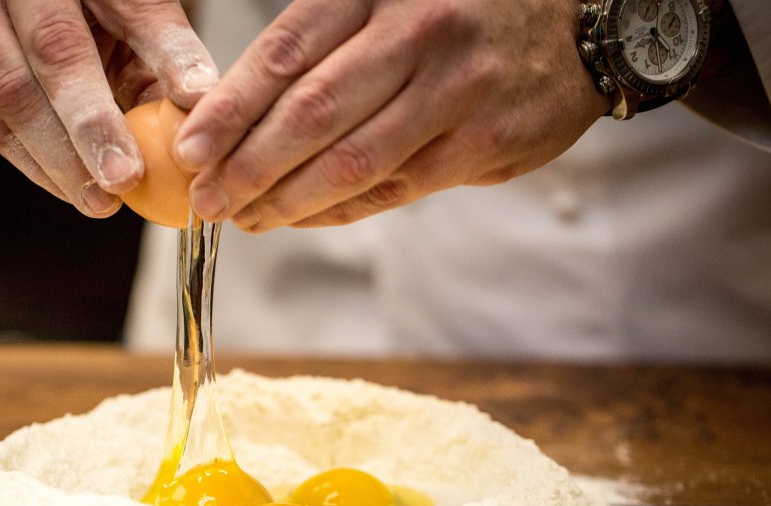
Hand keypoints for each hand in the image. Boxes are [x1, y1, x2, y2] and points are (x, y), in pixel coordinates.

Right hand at [0, 0, 217, 217]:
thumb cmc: (65, 5)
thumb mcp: (119, 9)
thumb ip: (159, 53)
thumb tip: (200, 113)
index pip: (131, 8)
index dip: (165, 56)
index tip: (192, 106)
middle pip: (53, 56)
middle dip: (91, 127)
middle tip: (123, 180)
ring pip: (9, 98)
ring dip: (58, 160)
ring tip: (99, 200)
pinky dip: (28, 159)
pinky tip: (63, 184)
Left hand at [173, 0, 608, 231]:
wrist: (579, 29)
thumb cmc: (465, 13)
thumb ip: (327, 42)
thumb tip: (241, 109)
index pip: (286, 52)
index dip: (230, 107)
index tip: (190, 148)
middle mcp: (417, 35)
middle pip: (312, 112)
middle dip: (249, 165)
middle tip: (207, 199)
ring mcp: (454, 94)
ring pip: (352, 160)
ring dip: (288, 199)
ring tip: (245, 219)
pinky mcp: (482, 145)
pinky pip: (394, 189)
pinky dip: (339, 210)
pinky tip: (300, 220)